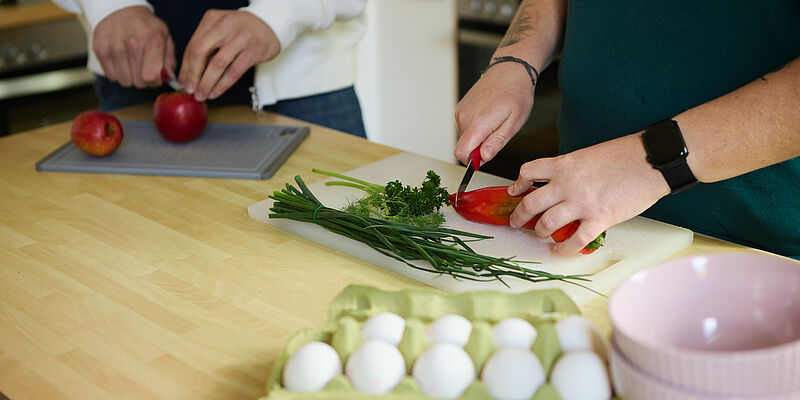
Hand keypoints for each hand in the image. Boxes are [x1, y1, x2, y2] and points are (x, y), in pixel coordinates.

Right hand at [92, 6, 175, 87]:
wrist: (119, 10)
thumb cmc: (145, 26)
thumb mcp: (165, 37)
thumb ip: (170, 60)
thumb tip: (169, 79)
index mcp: (152, 40)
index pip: (152, 77)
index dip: (155, 81)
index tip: (155, 75)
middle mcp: (132, 44)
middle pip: (139, 82)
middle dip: (143, 79)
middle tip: (143, 67)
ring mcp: (114, 48)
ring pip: (124, 82)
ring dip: (129, 77)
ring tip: (131, 63)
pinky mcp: (100, 51)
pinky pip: (111, 76)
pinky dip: (117, 73)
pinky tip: (121, 60)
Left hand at [179, 10, 280, 101]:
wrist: (271, 25)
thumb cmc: (242, 30)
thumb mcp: (221, 29)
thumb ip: (207, 46)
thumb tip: (190, 74)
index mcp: (212, 19)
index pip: (193, 45)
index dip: (186, 66)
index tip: (184, 81)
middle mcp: (225, 25)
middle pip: (200, 52)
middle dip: (192, 75)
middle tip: (190, 89)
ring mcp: (241, 37)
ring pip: (217, 64)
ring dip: (206, 83)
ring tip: (202, 94)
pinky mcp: (254, 50)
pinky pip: (234, 72)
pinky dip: (223, 85)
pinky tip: (216, 92)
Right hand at [454, 62, 535, 164]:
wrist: (510, 69)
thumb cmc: (516, 94)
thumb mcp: (513, 123)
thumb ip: (496, 143)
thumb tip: (483, 158)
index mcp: (477, 123)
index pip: (461, 153)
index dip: (473, 161)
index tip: (487, 155)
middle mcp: (464, 117)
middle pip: (464, 147)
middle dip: (479, 148)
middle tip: (499, 132)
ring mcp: (460, 111)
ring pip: (465, 138)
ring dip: (479, 137)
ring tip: (495, 121)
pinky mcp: (460, 108)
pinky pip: (465, 127)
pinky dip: (476, 128)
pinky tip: (489, 115)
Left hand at [507, 133, 671, 254]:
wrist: (651, 160)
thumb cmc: (625, 154)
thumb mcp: (588, 154)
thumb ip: (571, 169)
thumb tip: (561, 183)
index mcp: (564, 165)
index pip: (528, 172)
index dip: (518, 184)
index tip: (515, 191)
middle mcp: (567, 184)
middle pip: (530, 204)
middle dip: (519, 216)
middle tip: (517, 222)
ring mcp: (582, 203)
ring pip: (546, 224)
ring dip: (540, 232)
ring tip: (541, 234)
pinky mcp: (599, 219)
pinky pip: (574, 240)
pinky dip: (564, 249)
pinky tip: (560, 249)